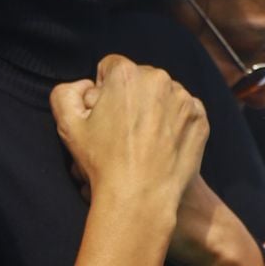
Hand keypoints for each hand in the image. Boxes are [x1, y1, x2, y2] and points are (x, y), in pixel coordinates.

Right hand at [50, 54, 208, 217]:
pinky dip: (174, 122)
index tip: (105, 115)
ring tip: (143, 139)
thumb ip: (65, 92)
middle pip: (139, 78)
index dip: (103, 92)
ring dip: (153, 108)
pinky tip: (161, 144)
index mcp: (126, 74)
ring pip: (162, 93)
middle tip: (123, 129)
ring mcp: (183, 99)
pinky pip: (183, 110)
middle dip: (131, 96)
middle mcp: (158, 79)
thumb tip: (85, 85)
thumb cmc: (102, 161)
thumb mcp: (67, 125)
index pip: (110, 68)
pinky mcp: (199, 118)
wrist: (139, 197)